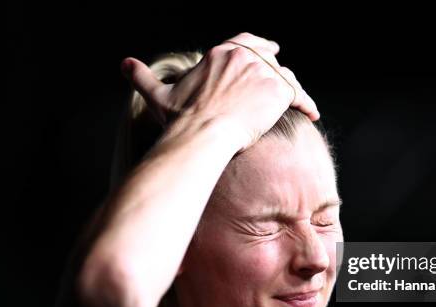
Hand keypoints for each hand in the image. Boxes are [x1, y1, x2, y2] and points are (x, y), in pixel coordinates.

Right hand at [121, 32, 319, 151]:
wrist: (203, 135)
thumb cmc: (181, 119)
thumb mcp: (158, 94)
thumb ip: (142, 76)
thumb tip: (123, 64)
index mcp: (220, 53)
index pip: (245, 42)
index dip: (259, 46)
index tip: (269, 49)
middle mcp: (245, 56)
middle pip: (268, 59)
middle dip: (277, 68)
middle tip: (283, 76)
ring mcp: (264, 72)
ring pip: (284, 76)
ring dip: (291, 88)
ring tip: (297, 101)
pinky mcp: (280, 91)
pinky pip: (299, 95)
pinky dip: (307, 103)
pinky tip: (312, 113)